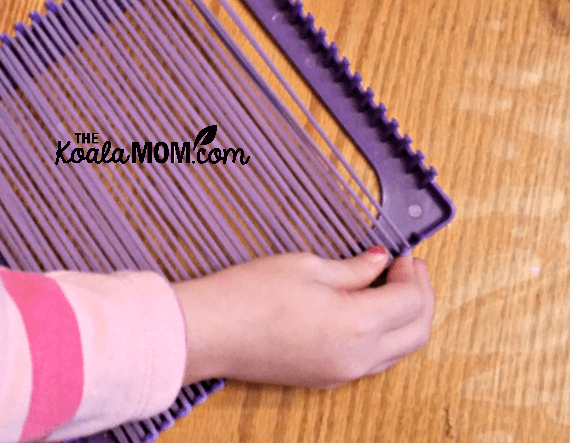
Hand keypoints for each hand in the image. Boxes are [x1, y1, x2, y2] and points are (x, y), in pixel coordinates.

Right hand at [172, 250, 433, 387]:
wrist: (211, 331)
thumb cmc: (252, 293)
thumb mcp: (307, 267)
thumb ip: (353, 269)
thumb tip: (379, 262)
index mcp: (357, 324)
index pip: (410, 301)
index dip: (412, 273)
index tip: (403, 252)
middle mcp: (357, 357)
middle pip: (416, 332)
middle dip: (420, 296)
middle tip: (407, 267)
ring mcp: (341, 373)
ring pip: (398, 351)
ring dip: (405, 318)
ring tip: (390, 285)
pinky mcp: (325, 378)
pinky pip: (373, 360)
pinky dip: (384, 335)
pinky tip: (367, 309)